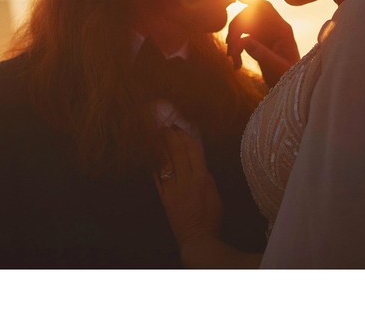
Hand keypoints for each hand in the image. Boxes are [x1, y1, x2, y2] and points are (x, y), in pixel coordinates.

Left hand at [155, 126, 221, 249]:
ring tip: (155, 134)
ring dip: (160, 146)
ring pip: (165, 162)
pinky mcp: (164, 198)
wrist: (198, 238)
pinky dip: (154, 164)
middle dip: (170, 136)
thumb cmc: (210, 216)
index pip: (193, 150)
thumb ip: (204, 174)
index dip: (185, 135)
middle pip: (177, 152)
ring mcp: (173, 190)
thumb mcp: (213, 192)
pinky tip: (151, 153)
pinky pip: (157, 177)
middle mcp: (187, 181)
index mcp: (202, 178)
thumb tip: (196, 157)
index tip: (179, 126)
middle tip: (164, 126)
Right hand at [226, 0, 299, 86]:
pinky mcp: (257, 43)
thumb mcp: (278, 69)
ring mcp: (264, 35)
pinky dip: (235, 50)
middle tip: (230, 50)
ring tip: (233, 60)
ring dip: (233, 42)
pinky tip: (236, 65)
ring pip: (242, 29)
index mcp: (282, 29)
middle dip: (235, 31)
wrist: (289, 89)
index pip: (264, 7)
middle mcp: (273, 28)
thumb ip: (263, 54)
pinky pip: (240, 40)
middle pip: (247, 17)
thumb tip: (245, 41)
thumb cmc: (289, 79)